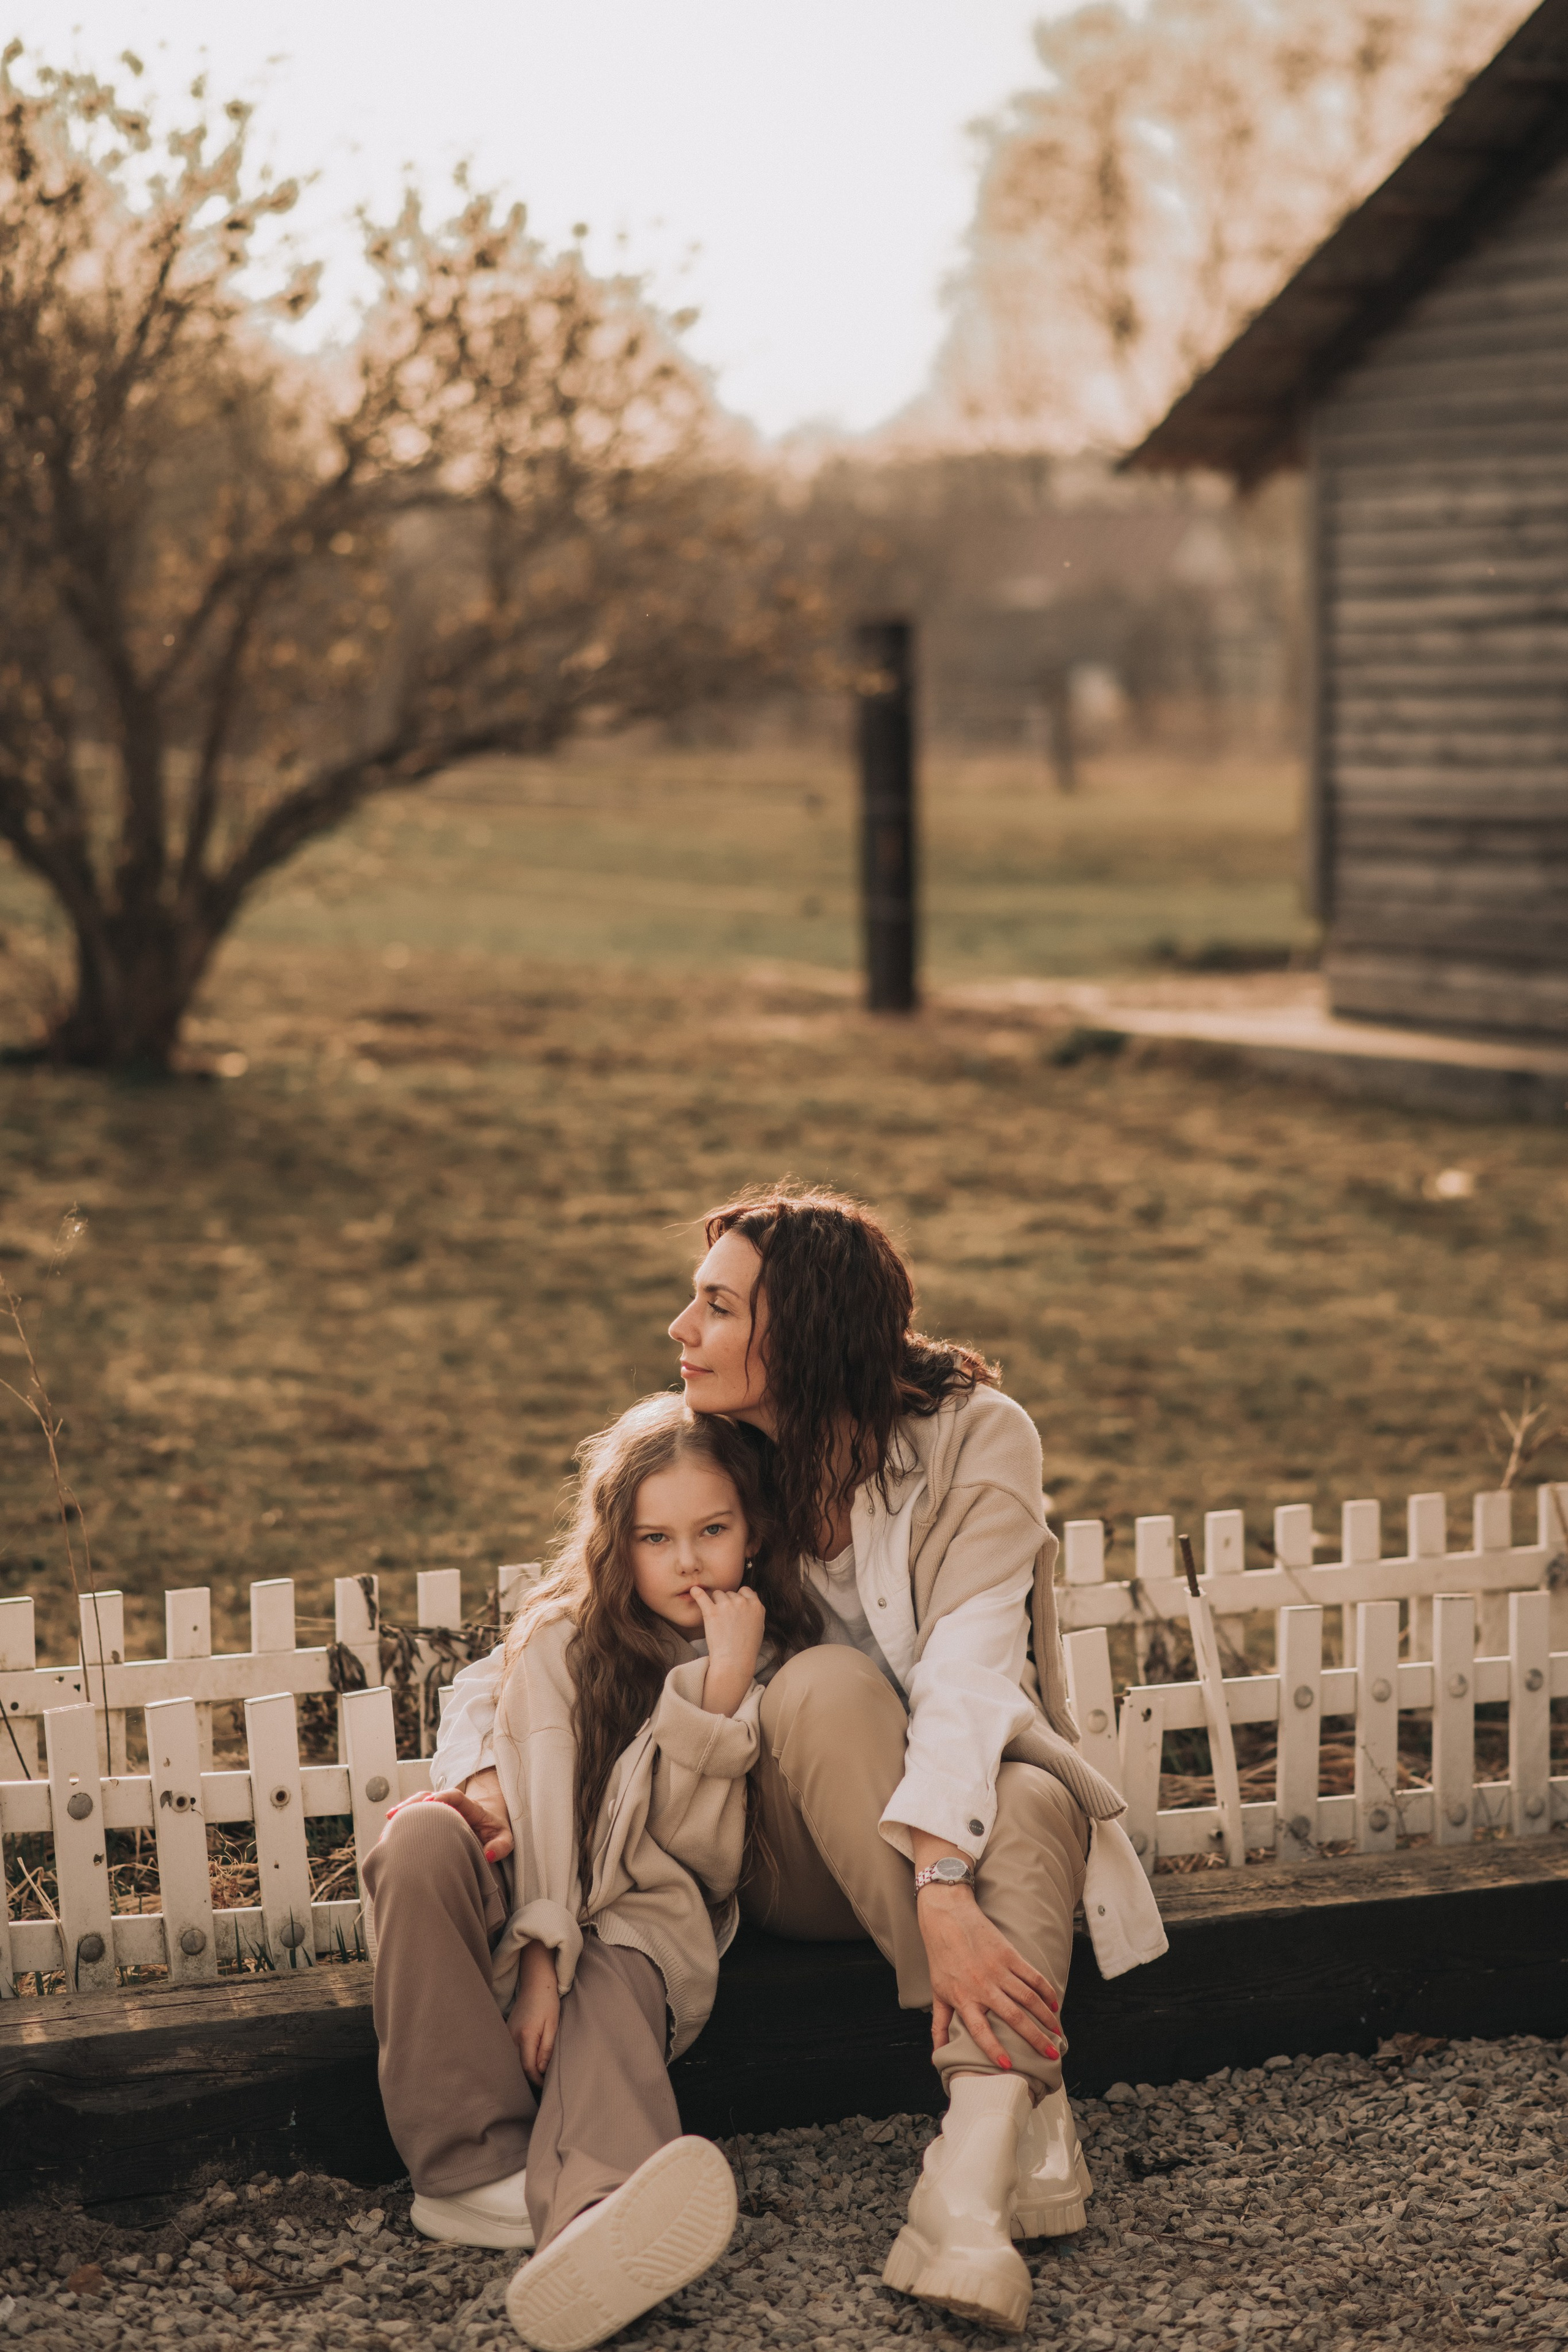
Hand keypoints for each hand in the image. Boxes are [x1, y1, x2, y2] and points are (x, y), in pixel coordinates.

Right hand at [383, 1767, 512, 1861]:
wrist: (488, 1822)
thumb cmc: (495, 1831)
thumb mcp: (505, 1837)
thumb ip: (501, 1845)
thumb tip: (488, 1855)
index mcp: (470, 1808)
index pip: (455, 1796)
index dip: (443, 1797)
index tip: (430, 1802)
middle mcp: (451, 1805)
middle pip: (429, 1796)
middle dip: (413, 1804)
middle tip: (398, 1815)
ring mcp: (439, 1810)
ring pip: (418, 1804)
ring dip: (404, 1810)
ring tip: (389, 1820)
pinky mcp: (431, 1818)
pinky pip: (415, 1815)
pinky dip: (401, 1820)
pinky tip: (388, 1832)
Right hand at [510, 1940, 560, 2086]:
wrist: (536, 1981)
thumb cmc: (548, 2002)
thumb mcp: (553, 2025)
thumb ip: (546, 2048)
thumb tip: (541, 2070)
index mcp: (526, 2036)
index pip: (527, 2068)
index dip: (536, 2080)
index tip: (545, 2086)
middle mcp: (512, 2036)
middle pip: (517, 2066)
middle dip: (528, 2079)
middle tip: (540, 2088)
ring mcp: (507, 2033)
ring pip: (512, 2060)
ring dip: (522, 2070)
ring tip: (534, 2079)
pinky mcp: (507, 2030)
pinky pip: (510, 2051)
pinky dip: (517, 2060)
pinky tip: (526, 2064)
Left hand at [692, 1583, 764, 1716]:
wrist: (734, 1662)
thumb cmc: (747, 1649)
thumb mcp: (759, 1627)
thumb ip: (755, 1610)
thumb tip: (751, 1596)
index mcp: (757, 1606)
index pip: (745, 1591)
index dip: (739, 1597)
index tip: (734, 1606)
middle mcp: (743, 1602)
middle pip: (730, 1593)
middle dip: (727, 1602)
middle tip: (725, 1619)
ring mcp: (727, 1606)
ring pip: (718, 1594)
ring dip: (715, 1603)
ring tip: (716, 1618)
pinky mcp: (712, 1611)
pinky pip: (702, 1596)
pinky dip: (697, 1593)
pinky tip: (694, 1591)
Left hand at [917, 1887, 1060, 2070]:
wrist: (947, 1917)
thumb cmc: (941, 1958)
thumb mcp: (937, 1993)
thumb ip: (939, 2025)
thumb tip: (937, 2054)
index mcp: (963, 1998)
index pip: (979, 2030)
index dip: (992, 2048)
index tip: (1007, 2066)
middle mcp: (982, 1986)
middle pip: (1014, 2017)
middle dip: (1035, 2038)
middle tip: (1051, 2055)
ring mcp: (998, 1969)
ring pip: (1028, 1998)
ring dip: (1046, 2017)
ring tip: (1057, 2033)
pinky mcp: (1009, 1954)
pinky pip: (1033, 1976)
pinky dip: (1046, 1991)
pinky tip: (1054, 2004)